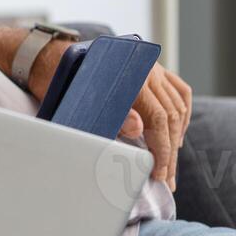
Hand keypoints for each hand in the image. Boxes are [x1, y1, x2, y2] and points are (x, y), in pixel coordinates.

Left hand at [30, 40, 190, 190]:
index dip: (162, 151)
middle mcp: (147, 71)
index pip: (159, 121)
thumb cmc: (62, 82)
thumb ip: (111, 115)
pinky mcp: (154, 68)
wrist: (53, 57)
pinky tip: (178, 133)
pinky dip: (182, 113)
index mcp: (131, 79)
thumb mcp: (79, 102)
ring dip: (176, 136)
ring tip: (170, 162)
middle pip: (170, 117)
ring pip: (177, 106)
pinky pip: (179, 91)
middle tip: (168, 178)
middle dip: (170, 152)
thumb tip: (138, 128)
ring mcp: (153, 68)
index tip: (160, 174)